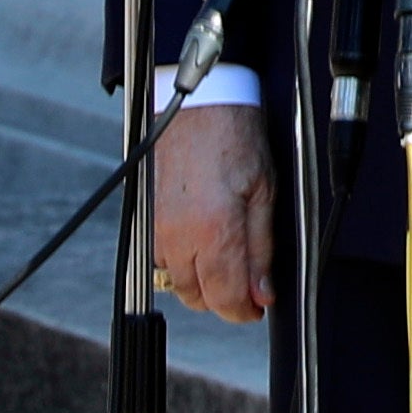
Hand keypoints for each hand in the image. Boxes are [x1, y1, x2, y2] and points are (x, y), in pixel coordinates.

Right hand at [158, 101, 275, 323]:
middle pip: (199, 297)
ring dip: (202, 282)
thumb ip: (262, 248)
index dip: (245, 310)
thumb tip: (263, 292)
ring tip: (226, 257)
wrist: (199, 102)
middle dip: (225, 297)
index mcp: (215, 228)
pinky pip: (162, 259)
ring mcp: (157, 228)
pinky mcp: (146, 219)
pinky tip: (201, 241)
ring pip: (177, 283)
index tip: (257, 307)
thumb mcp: (265, 190)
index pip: (226, 297)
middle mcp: (179, 235)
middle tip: (248, 282)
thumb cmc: (234, 135)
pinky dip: (182, 261)